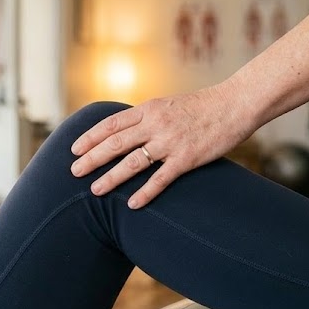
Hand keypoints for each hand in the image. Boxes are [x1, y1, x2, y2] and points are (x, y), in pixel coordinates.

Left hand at [70, 82, 255, 208]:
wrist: (234, 104)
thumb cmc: (201, 106)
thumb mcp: (168, 105)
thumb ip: (147, 118)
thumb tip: (125, 131)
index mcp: (149, 109)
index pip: (111, 124)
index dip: (90, 137)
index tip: (74, 149)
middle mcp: (155, 124)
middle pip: (115, 143)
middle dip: (91, 158)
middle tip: (74, 172)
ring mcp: (170, 142)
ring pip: (132, 162)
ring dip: (110, 177)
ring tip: (95, 190)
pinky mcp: (187, 158)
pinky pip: (161, 179)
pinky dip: (145, 193)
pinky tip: (131, 204)